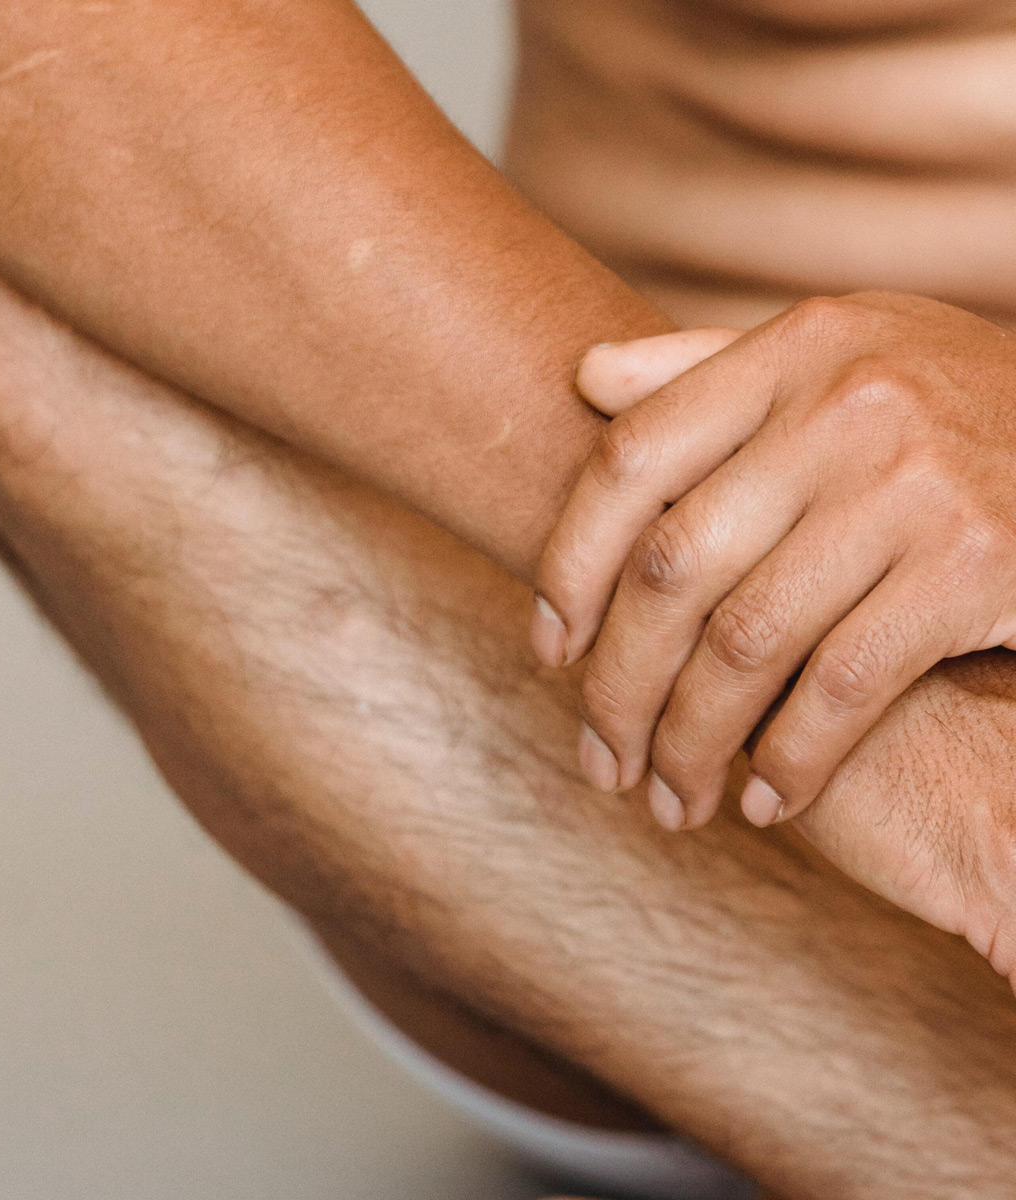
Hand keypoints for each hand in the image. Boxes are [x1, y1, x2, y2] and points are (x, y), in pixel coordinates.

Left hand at [532, 292, 1015, 832]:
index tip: (549, 648)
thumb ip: (703, 369)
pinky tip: (767, 802)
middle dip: (617, 685)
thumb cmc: (946, 409)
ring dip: (692, 741)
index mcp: (790, 352)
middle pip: (671, 567)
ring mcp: (915, 485)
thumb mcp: (836, 357)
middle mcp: (845, 407)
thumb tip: (583, 378)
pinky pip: (843, 686)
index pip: (628, 461)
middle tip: (601, 759)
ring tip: (672, 797)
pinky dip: (793, 758)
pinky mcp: (977, 564)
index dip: (567, 565)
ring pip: (746, 641)